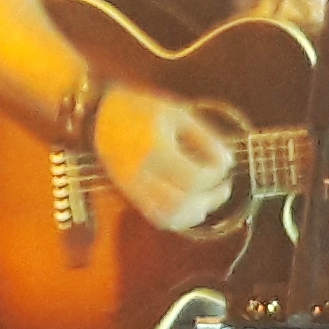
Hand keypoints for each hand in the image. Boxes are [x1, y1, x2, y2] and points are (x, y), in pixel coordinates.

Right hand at [93, 82, 238, 232]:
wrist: (100, 115)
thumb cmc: (141, 109)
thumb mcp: (177, 112)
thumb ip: (205, 137)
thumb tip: (228, 161)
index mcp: (155, 148)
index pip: (194, 178)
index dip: (216, 175)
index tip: (225, 163)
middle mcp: (141, 173)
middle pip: (183, 203)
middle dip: (211, 198)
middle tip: (224, 187)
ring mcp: (132, 187)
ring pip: (169, 216)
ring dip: (195, 213)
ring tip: (209, 200)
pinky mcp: (129, 193)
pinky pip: (156, 217)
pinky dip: (178, 218)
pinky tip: (191, 208)